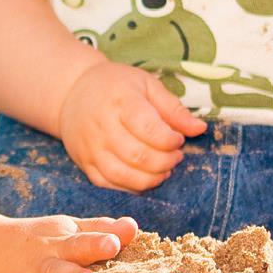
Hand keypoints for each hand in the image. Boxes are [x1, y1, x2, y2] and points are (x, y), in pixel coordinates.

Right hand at [59, 59, 205, 191]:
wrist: (72, 91)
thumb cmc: (116, 85)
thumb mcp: (145, 84)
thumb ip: (173, 107)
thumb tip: (200, 129)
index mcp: (121, 100)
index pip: (150, 129)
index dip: (171, 140)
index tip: (178, 139)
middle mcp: (102, 125)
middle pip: (139, 156)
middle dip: (166, 162)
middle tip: (175, 157)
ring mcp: (91, 147)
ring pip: (125, 176)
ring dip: (152, 179)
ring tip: (163, 169)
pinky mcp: (85, 164)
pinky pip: (110, 185)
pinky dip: (132, 188)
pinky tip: (144, 178)